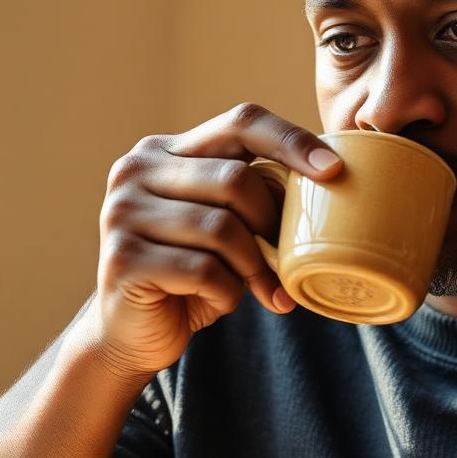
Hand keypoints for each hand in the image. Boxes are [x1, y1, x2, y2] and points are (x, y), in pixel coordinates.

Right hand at [91, 103, 342, 378]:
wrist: (132, 334)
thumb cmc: (191, 276)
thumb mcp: (226, 228)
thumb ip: (252, 198)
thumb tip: (328, 180)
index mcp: (166, 150)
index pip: (239, 123)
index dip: (291, 140)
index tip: (333, 169)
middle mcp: (136, 170)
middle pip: (235, 180)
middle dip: (270, 224)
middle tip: (284, 258)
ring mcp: (123, 212)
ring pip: (220, 228)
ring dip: (252, 266)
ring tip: (256, 287)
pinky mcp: (123, 258)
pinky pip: (201, 269)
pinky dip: (226, 291)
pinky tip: (220, 300)